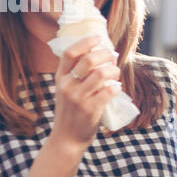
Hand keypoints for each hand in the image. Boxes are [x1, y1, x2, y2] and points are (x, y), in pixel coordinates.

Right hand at [51, 34, 121, 151]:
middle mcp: (67, 86)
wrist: (67, 139)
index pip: (70, 53)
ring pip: (101, 74)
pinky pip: (108, 92)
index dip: (85, 42)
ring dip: (113, 71)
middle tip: (113, 57)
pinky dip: (116, 88)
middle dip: (105, 55)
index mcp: (60, 78)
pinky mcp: (90, 109)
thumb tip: (103, 55)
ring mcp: (77, 98)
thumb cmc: (71, 112)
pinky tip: (116, 89)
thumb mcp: (66, 91)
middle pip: (88, 60)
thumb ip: (77, 75)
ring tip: (115, 74)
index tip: (98, 38)